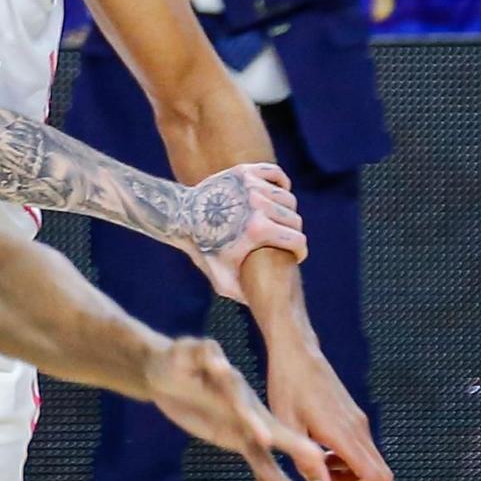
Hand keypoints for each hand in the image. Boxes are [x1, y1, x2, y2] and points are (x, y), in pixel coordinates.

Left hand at [144, 337, 328, 480]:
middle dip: (290, 444)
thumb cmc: (175, 359)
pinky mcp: (236, 437)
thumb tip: (219, 360)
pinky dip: (266, 479)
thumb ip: (198, 354)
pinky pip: (255, 459)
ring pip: (265, 452)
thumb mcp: (182, 353)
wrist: (165, 374)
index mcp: (232, 382)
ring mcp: (243, 422)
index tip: (263, 438)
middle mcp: (245, 404)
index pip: (242, 399)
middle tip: (316, 460)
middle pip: (268, 426)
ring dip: (282, 478)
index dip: (250, 417)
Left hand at [181, 163, 306, 303]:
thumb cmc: (204, 249)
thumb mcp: (223, 280)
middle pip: (295, 219)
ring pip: (287, 198)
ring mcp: (251, 185)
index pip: (298, 241)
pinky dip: (280, 183)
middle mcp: (257, 204)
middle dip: (293, 233)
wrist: (181, 215)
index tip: (294, 255)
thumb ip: (246, 294)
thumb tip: (266, 308)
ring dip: (285, 211)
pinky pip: (275, 174)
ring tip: (277, 221)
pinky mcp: (244, 172)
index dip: (300, 252)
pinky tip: (275, 195)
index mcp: (257, 230)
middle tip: (283, 239)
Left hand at [265, 339, 394, 480]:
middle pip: (379, 476)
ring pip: (370, 463)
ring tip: (319, 478)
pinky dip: (346, 463)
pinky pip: (360, 449)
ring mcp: (358, 420)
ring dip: (350, 480)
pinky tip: (320, 457)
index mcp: (343, 432)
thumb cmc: (286, 383)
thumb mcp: (287, 424)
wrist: (295, 349)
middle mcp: (358, 428)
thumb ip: (306, 461)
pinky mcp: (353, 415)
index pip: (373, 478)